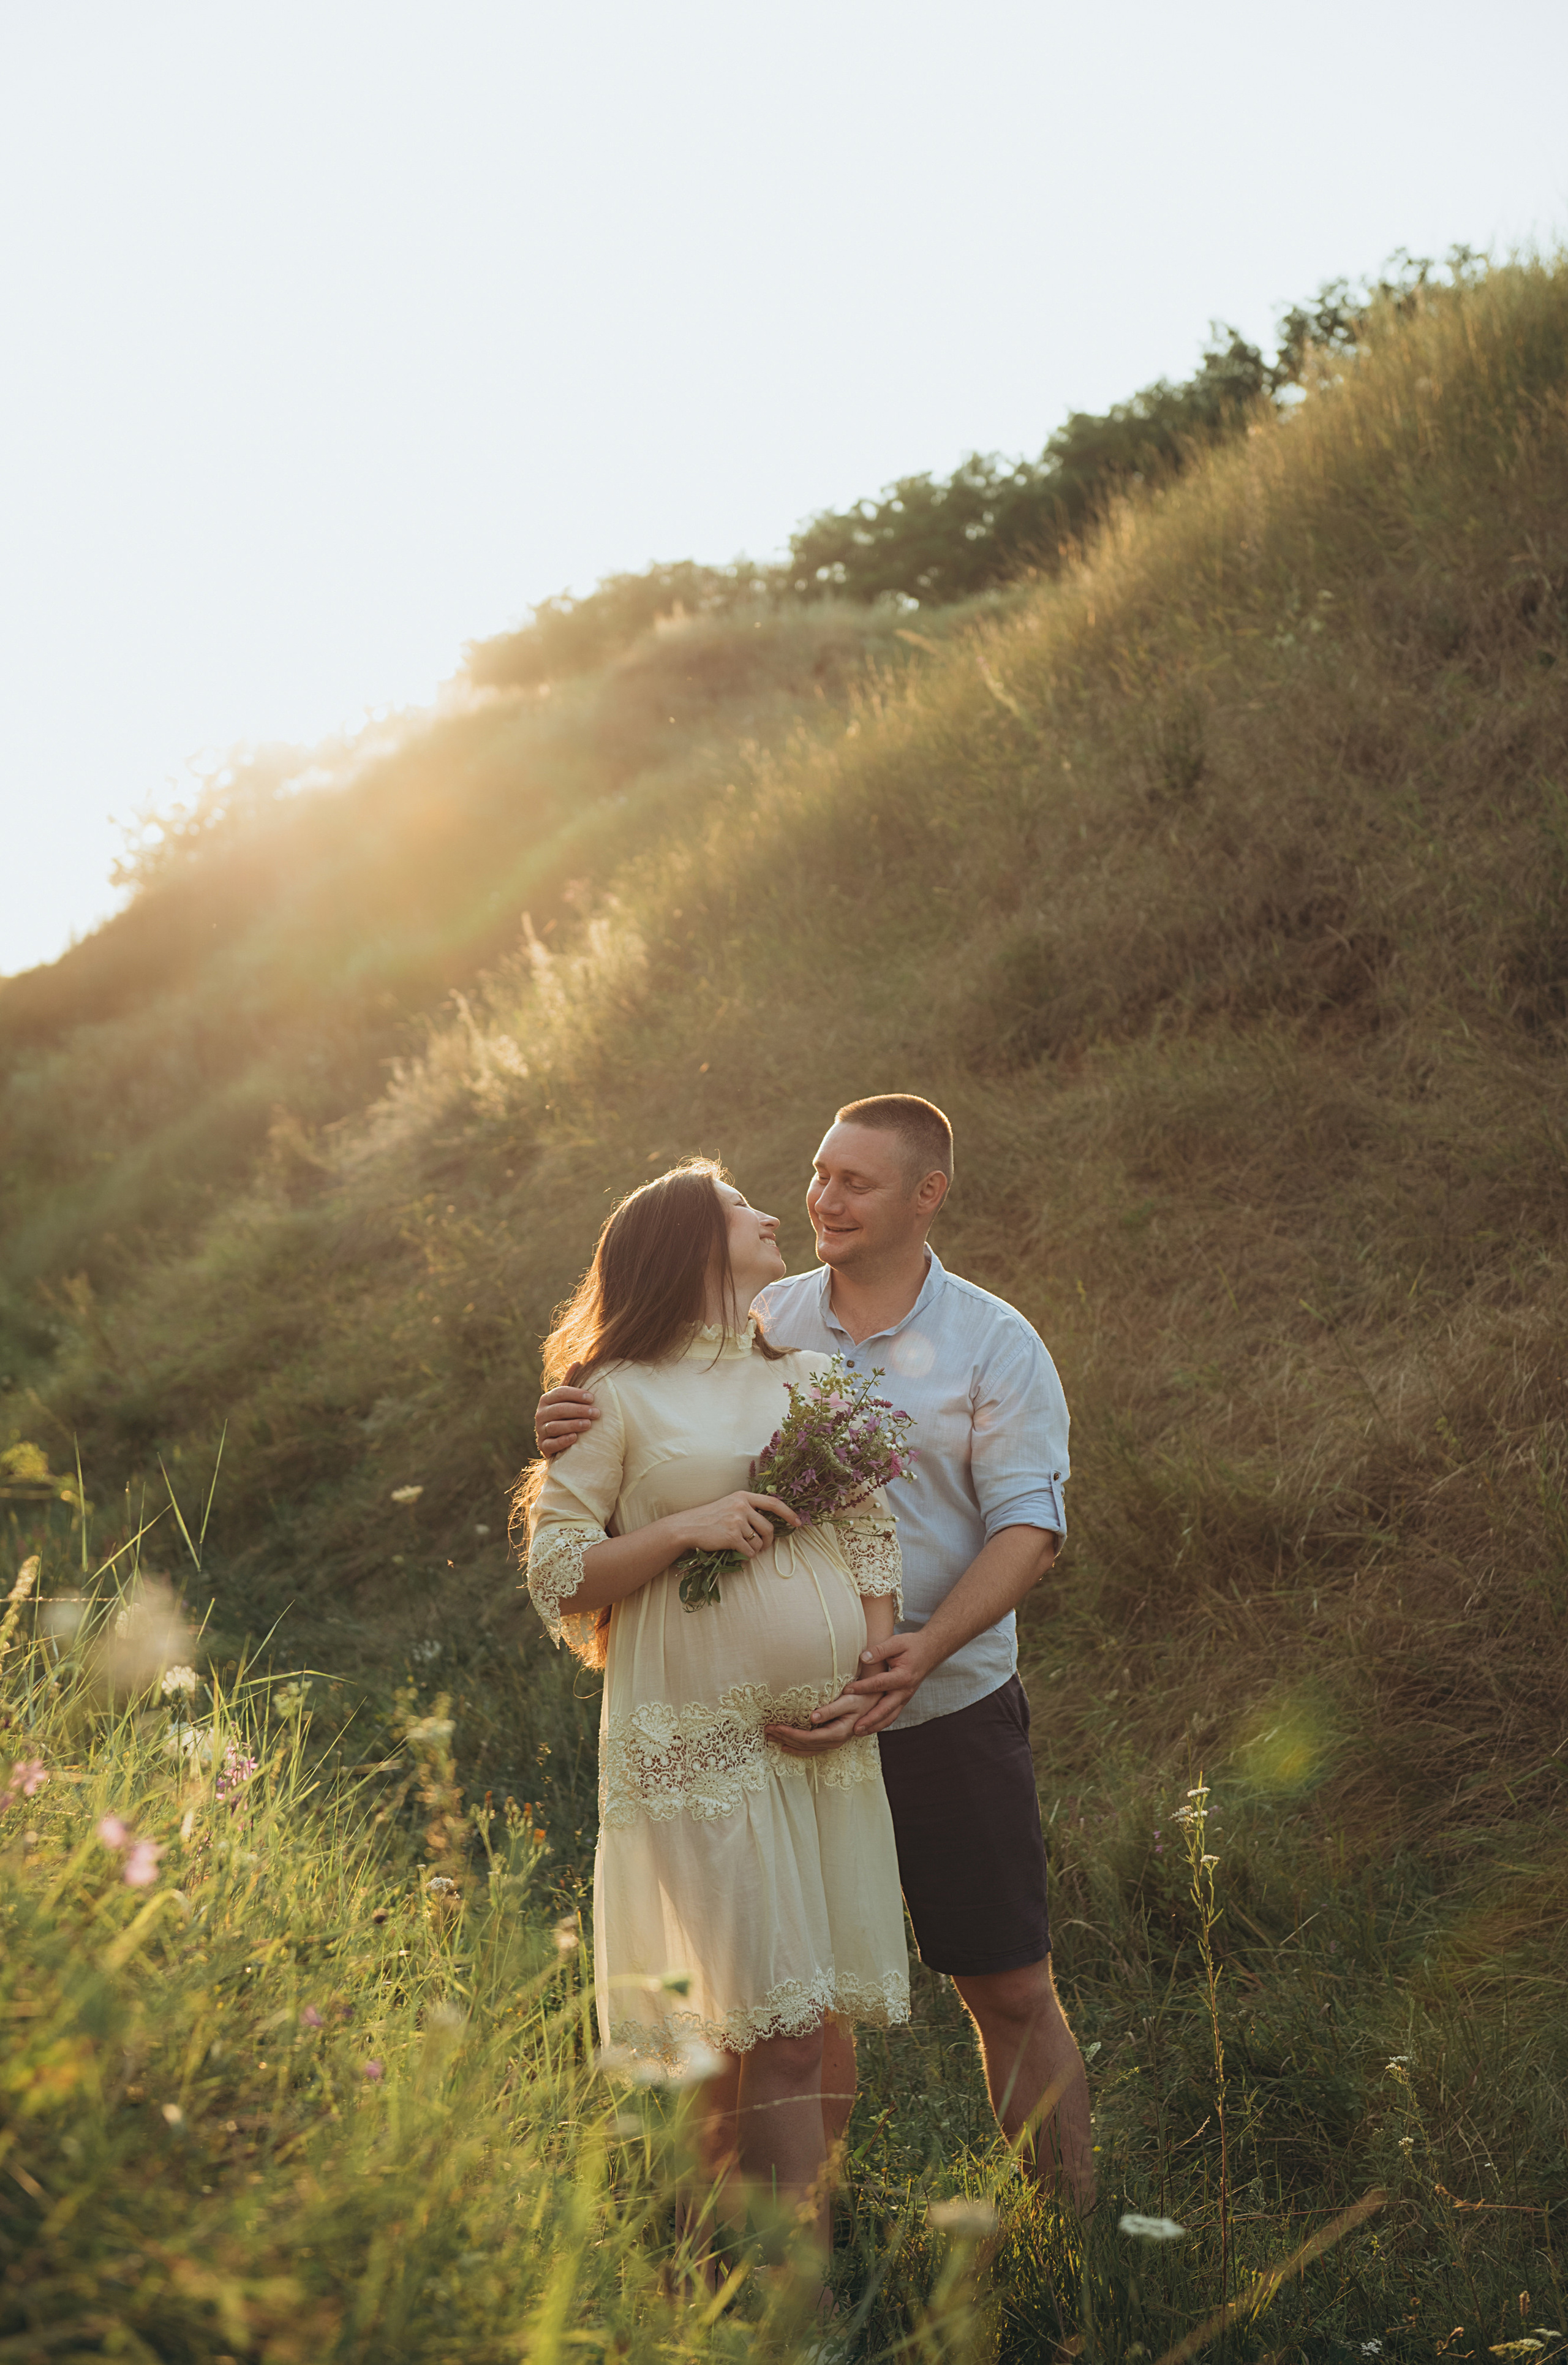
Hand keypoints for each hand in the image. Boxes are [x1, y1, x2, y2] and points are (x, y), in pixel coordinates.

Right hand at [535, 1366, 596, 1458]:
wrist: (557, 1440)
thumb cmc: (565, 1415)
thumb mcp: (567, 1399)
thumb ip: (570, 1382)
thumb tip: (578, 1362)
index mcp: (547, 1399)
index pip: (560, 1393)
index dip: (576, 1394)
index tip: (592, 1398)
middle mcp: (541, 1414)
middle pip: (559, 1409)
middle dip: (579, 1410)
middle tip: (596, 1413)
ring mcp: (540, 1430)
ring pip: (555, 1426)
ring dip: (572, 1424)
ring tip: (588, 1425)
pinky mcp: (543, 1446)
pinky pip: (551, 1444)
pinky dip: (562, 1441)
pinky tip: (575, 1438)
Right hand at [682, 1492, 799, 1558]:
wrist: (688, 1526)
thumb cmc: (710, 1517)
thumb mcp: (730, 1504)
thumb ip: (748, 1508)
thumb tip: (769, 1522)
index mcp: (743, 1496)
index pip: (773, 1503)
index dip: (788, 1513)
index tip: (798, 1523)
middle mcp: (741, 1506)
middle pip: (768, 1528)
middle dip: (768, 1541)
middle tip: (763, 1547)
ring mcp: (736, 1520)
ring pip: (759, 1542)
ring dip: (756, 1550)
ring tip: (747, 1549)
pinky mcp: (731, 1536)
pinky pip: (749, 1551)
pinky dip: (746, 1556)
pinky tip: (737, 1553)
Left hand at [765, 1693, 862, 1757]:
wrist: (875, 1703)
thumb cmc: (862, 1698)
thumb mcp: (848, 1701)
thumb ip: (830, 1710)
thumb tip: (812, 1717)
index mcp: (837, 1733)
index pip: (808, 1738)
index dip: (790, 1734)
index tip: (775, 1727)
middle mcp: (835, 1741)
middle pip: (804, 1745)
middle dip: (784, 1738)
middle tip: (767, 1730)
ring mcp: (833, 1743)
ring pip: (806, 1748)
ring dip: (787, 1743)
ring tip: (771, 1738)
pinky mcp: (831, 1740)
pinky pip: (811, 1749)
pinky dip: (797, 1749)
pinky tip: (786, 1747)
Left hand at [841, 1630, 938, 1733]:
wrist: (931, 1651)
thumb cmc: (913, 1645)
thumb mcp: (897, 1642)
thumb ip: (880, 1650)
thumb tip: (862, 1658)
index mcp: (903, 1676)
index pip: (879, 1684)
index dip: (862, 1687)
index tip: (846, 1690)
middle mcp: (905, 1691)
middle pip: (885, 1709)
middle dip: (869, 1719)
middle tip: (854, 1727)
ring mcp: (905, 1697)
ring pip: (890, 1716)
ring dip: (874, 1726)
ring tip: (858, 1732)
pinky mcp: (903, 1700)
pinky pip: (892, 1714)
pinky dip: (881, 1722)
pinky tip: (869, 1726)